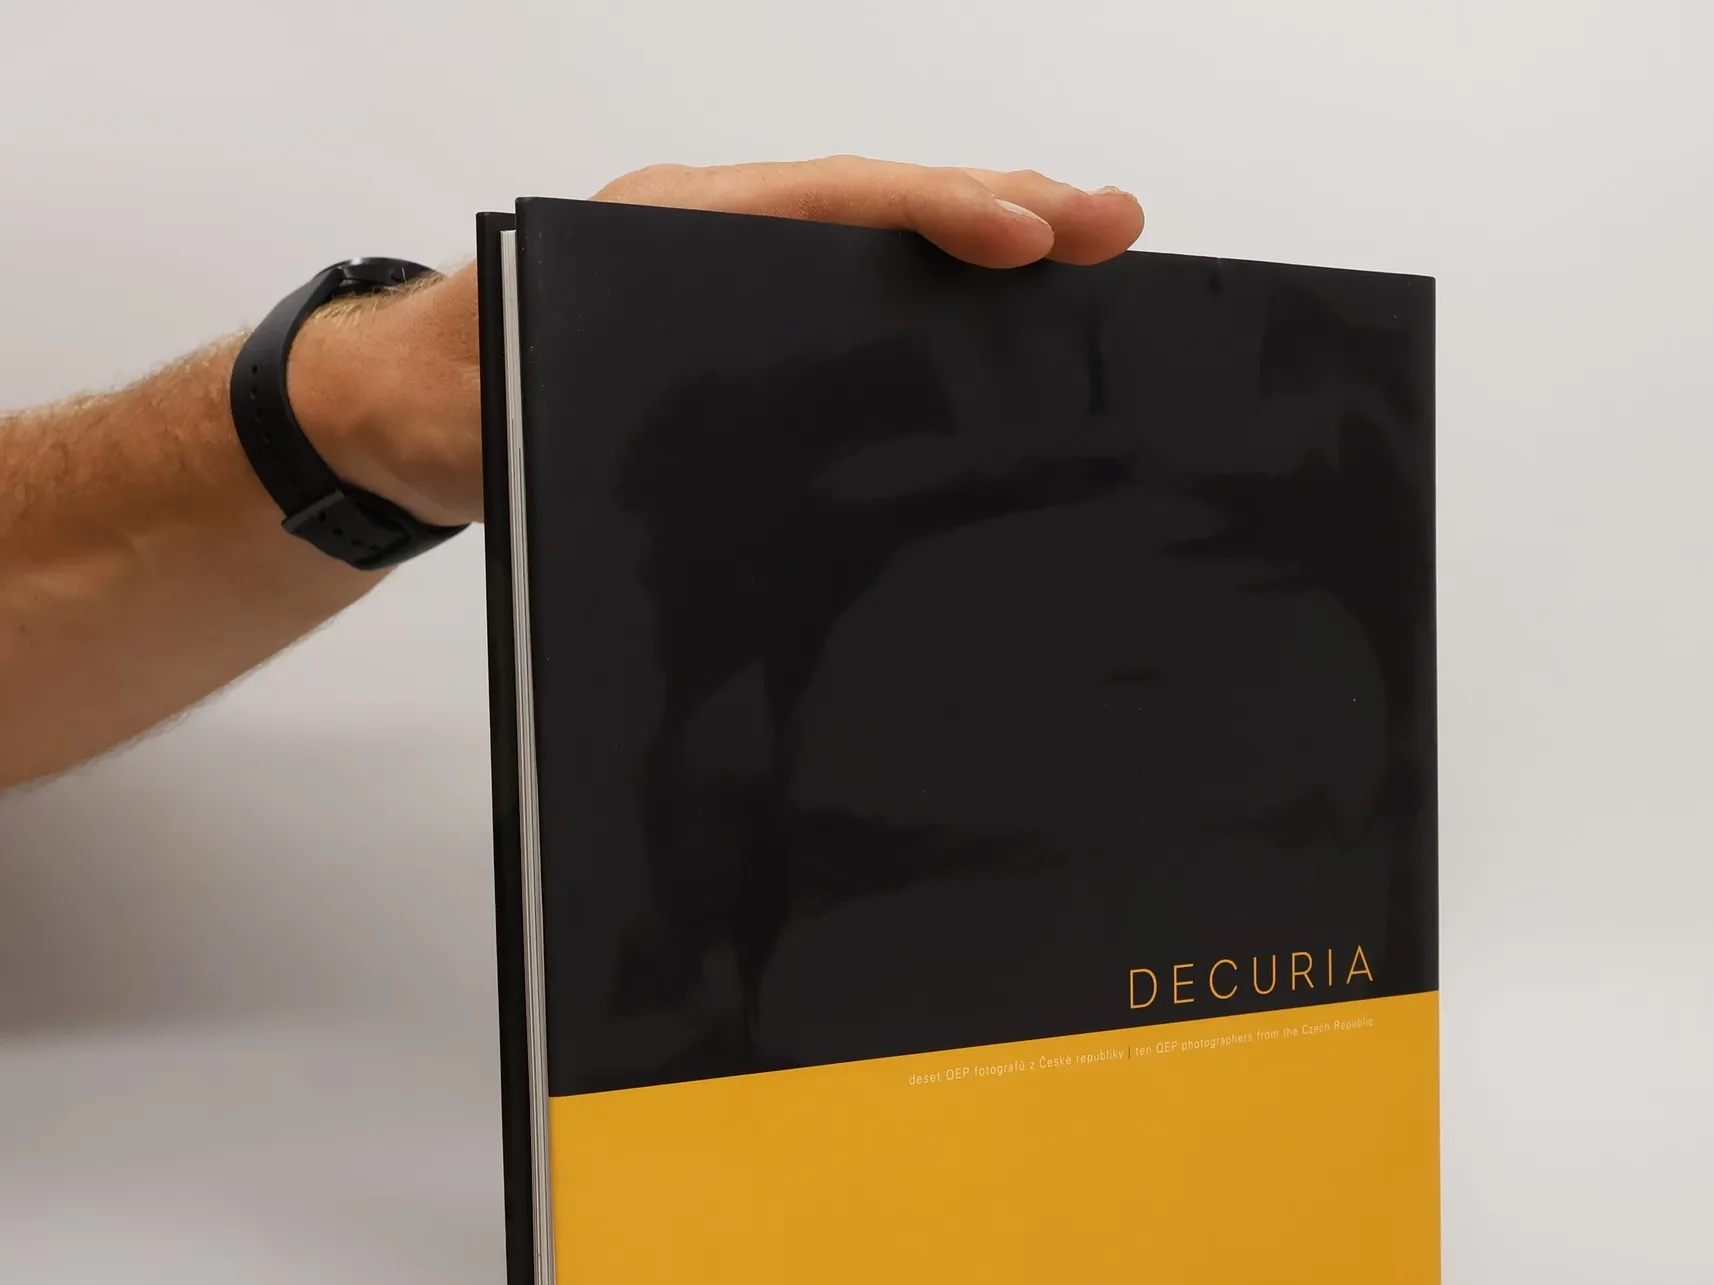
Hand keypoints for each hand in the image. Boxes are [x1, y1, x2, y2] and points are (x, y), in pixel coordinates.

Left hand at [292, 157, 1144, 531]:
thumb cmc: (444, 403)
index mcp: (659, 230)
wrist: (392, 409)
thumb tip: (668, 447)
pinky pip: (851, 285)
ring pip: (873, 235)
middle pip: (873, 200)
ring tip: (1088, 245)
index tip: (1023, 234)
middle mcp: (706, 230)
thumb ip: (574, 415)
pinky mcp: (737, 318)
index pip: (822, 200)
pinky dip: (931, 285)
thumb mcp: (497, 417)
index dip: (931, 212)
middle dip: (1000, 203)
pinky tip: (993, 309)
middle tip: (1113, 221)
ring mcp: (727, 268)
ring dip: (982, 236)